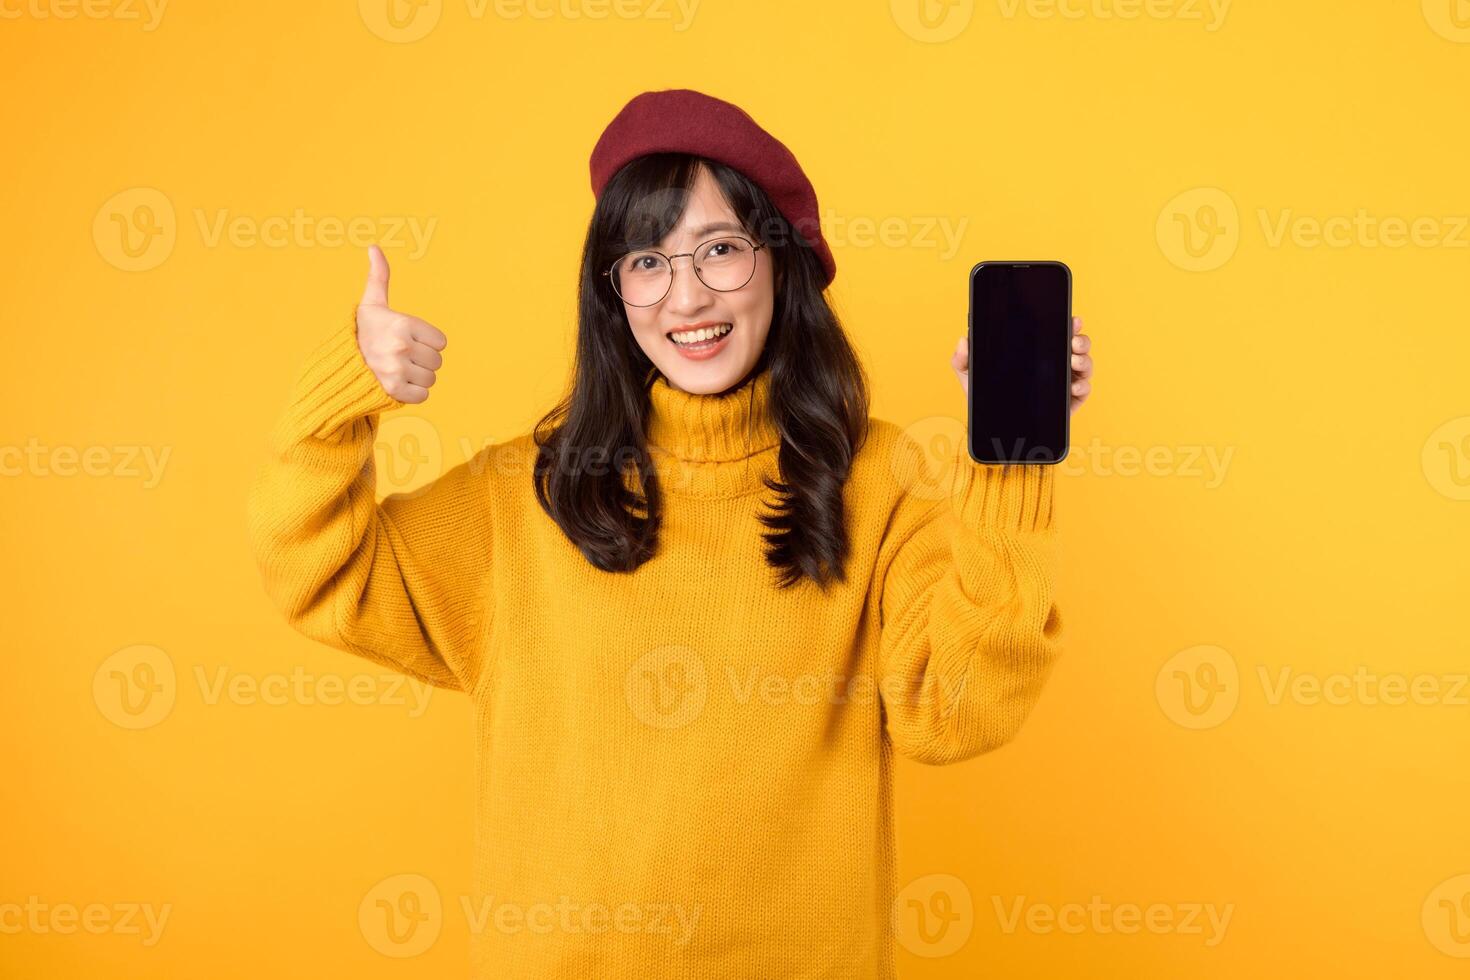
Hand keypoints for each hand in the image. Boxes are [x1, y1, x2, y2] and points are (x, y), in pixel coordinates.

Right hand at [356, 244, 446, 404]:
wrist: (338, 364)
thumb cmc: (362, 331)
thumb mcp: (371, 303)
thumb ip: (379, 276)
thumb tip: (373, 247)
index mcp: (403, 324)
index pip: (441, 342)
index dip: (427, 342)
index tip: (408, 340)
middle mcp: (401, 346)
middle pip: (437, 361)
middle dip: (422, 360)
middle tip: (401, 356)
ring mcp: (398, 370)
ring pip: (431, 379)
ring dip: (418, 377)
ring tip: (398, 369)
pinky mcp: (395, 391)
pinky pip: (423, 395)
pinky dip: (412, 393)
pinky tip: (396, 383)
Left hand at [951, 315, 1092, 413]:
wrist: (991, 426)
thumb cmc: (985, 396)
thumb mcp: (970, 375)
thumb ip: (962, 358)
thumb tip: (963, 340)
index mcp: (1037, 352)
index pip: (1057, 333)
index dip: (1069, 324)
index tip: (1072, 319)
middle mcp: (1055, 364)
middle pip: (1077, 346)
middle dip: (1081, 340)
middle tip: (1073, 342)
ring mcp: (1064, 382)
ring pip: (1084, 365)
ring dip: (1085, 360)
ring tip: (1074, 360)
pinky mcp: (1069, 403)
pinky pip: (1083, 391)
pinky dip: (1083, 386)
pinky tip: (1073, 386)